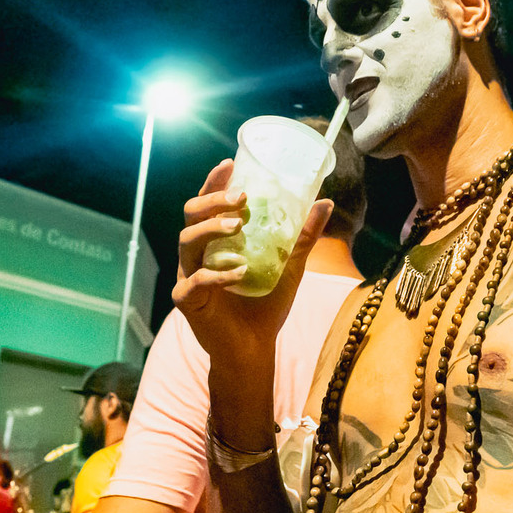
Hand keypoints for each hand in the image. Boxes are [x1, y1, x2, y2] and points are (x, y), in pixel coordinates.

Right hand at [171, 160, 332, 397]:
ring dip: (211, 230)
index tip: (229, 164)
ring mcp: (188, 276)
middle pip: (190, 216)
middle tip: (241, 198)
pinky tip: (240, 272)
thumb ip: (302, 235)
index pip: (207, 204)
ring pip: (187, 243)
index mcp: (215, 241)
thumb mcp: (290, 264)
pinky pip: (195, 282)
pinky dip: (217, 275)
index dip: (213, 182)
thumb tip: (326, 202)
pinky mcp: (187, 301)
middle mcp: (197, 255)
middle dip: (212, 201)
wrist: (255, 348)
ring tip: (238, 226)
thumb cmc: (267, 304)